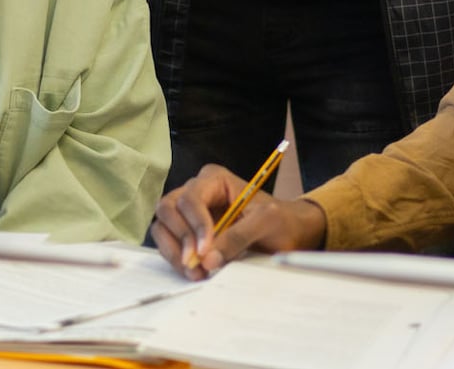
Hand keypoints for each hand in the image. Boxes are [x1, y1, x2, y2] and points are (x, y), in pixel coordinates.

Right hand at [151, 163, 326, 279]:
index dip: (194, 224)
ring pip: (163, 227)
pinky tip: (195, 272)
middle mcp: (197, 192)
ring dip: (175, 252)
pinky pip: (169, 243)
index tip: (204, 250)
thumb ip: (238, 237)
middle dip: (180, 238)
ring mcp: (190, 213)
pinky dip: (177, 259)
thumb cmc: (281, 221)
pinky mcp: (188, 233)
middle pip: (168, 209)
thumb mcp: (267, 223)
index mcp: (214, 180)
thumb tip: (208, 258)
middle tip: (195, 264)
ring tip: (196, 272)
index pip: (191, 198)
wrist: (289, 233)